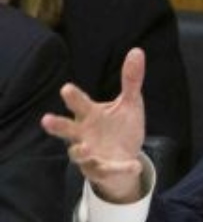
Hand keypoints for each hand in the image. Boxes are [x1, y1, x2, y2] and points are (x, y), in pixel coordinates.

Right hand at [41, 49, 145, 202]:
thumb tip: (138, 51)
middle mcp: (84, 134)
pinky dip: (121, 168)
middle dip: (58, 125)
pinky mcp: (100, 170)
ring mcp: (89, 154)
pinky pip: (108, 171)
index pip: (80, 104)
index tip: (66, 88)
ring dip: (81, 151)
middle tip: (46, 120)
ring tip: (87, 147)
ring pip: (78, 154)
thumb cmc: (120, 126)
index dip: (73, 97)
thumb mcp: (130, 103)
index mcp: (90, 115)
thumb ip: (131, 80)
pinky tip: (135, 165)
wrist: (126, 156)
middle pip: (66, 130)